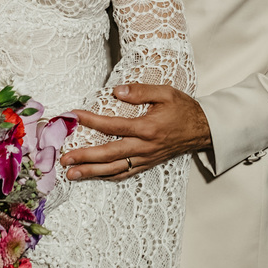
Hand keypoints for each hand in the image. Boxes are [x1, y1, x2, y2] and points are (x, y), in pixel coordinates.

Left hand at [60, 84, 211, 180]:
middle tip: (65, 159)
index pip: (113, 125)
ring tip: (72, 174)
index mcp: (147, 128)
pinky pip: (125, 173)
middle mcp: (144, 147)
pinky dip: (108, 176)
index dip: (91, 121)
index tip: (74, 116)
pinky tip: (95, 176)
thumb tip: (117, 91)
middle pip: (109, 154)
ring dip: (92, 172)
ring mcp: (145, 158)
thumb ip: (140, 91)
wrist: (203, 130)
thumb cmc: (183, 109)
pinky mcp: (147, 164)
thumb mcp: (166, 93)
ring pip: (114, 169)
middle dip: (85, 157)